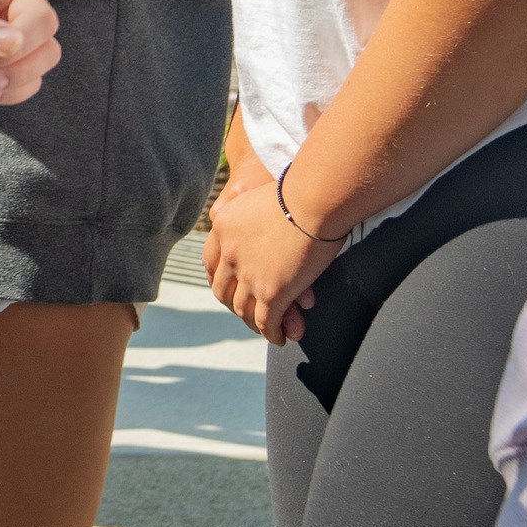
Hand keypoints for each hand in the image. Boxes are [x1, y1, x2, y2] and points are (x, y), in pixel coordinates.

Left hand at [205, 158, 334, 343]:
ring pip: (243, 310)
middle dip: (236, 305)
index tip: (231, 289)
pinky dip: (272, 333)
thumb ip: (251, 209)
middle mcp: (228, 253)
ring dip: (255, 323)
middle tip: (249, 314)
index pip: (211, 263)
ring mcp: (248, 275)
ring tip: (266, 330)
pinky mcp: (271, 293)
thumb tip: (253, 202)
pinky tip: (280, 338)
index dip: (220, 280)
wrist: (315, 197)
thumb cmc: (299, 188)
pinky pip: (266, 321)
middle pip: (223, 290)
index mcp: (222, 226)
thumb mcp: (259, 195)